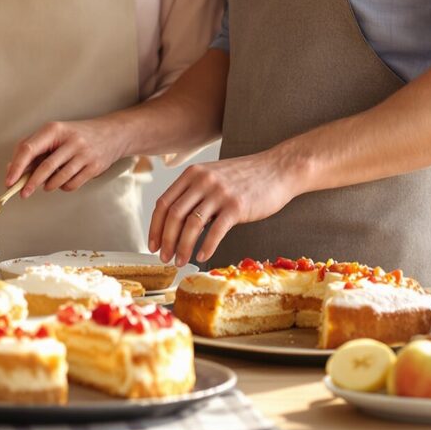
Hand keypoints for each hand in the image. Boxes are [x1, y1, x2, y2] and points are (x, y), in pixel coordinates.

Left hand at [2, 117, 128, 196]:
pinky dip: (63, 187)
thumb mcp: (54, 135)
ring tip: (47, 184)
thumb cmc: (76, 135)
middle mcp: (70, 141)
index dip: (17, 166)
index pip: (29, 148)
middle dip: (31, 183)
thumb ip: (33, 149)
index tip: (9, 181)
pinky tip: (63, 181)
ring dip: (49, 186)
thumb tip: (12, 169)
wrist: (111, 134)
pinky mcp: (94, 167)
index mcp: (54, 130)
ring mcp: (84, 154)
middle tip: (23, 193)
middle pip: (45, 167)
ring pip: (59, 178)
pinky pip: (72, 184)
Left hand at [147, 150, 301, 265]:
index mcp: (192, 174)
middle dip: (166, 240)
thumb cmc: (245, 177)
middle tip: (164, 257)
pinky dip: (206, 247)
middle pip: (173, 215)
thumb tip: (175, 223)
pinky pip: (216, 231)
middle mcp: (202, 181)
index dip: (155, 227)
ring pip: (191, 225)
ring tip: (180, 261)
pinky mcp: (237, 206)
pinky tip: (202, 257)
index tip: (152, 244)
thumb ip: (194, 194)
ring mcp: (219, 193)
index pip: (163, 203)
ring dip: (182, 247)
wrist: (278, 169)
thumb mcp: (213, 177)